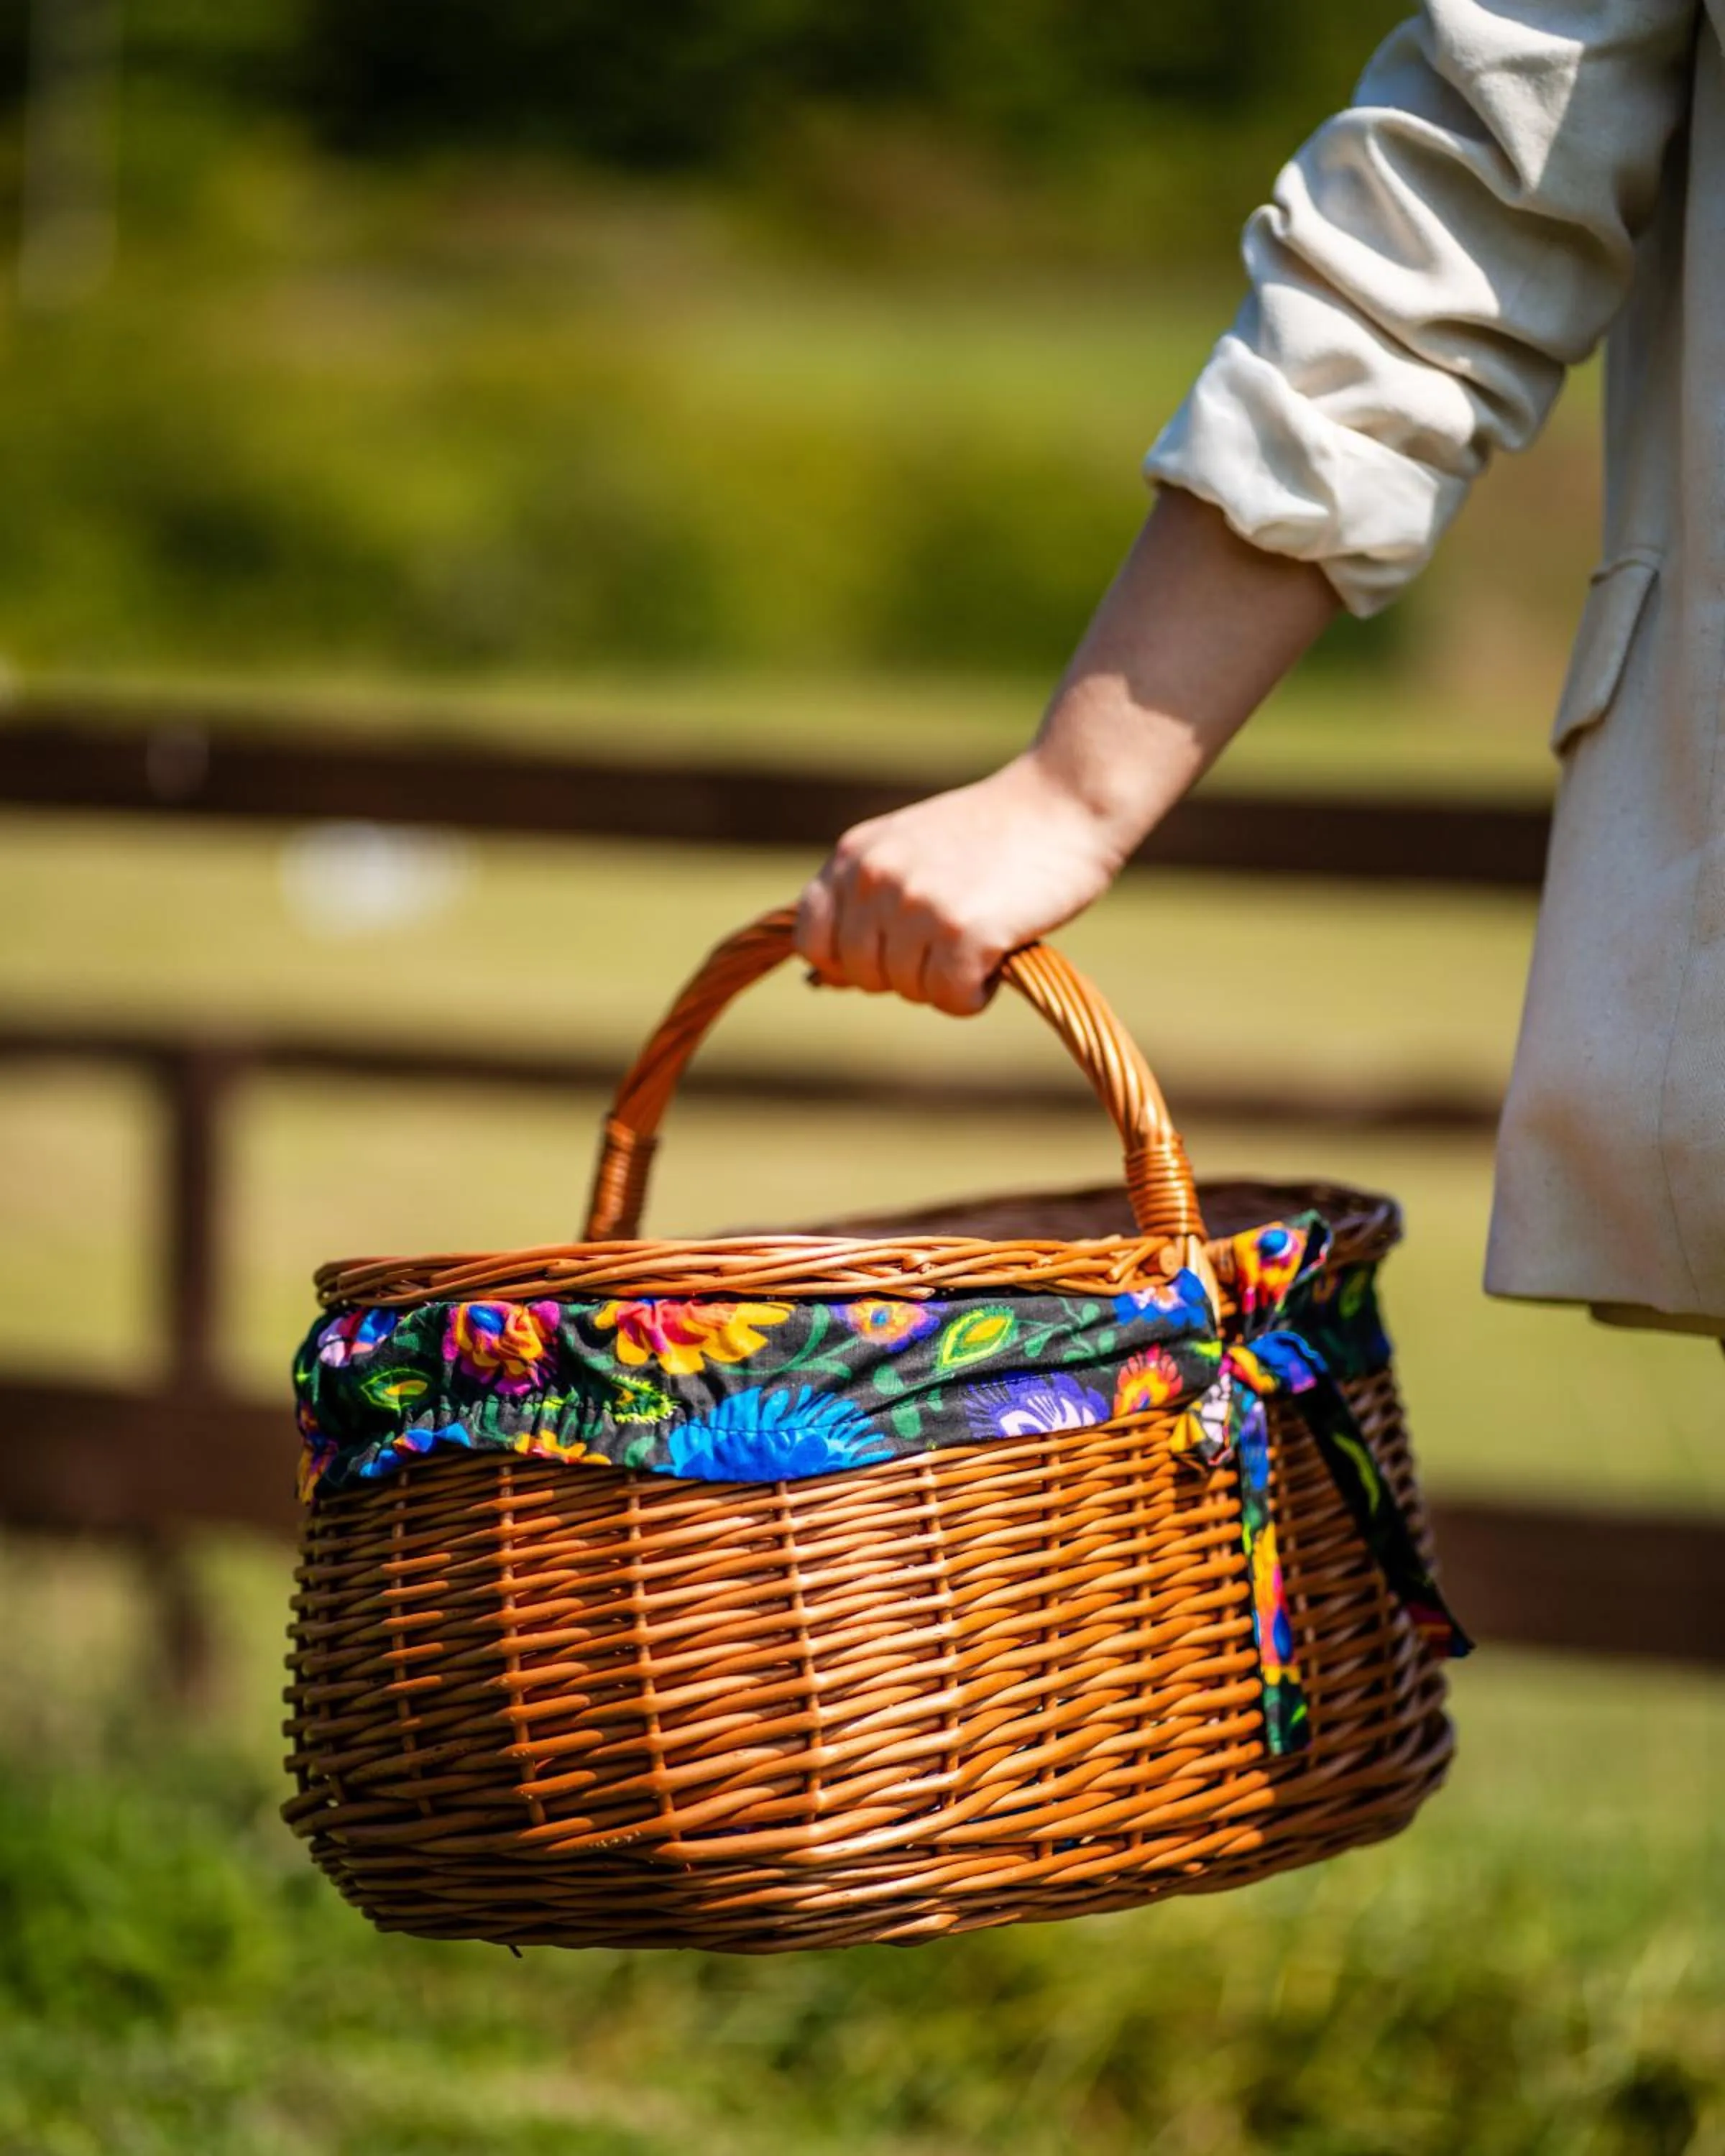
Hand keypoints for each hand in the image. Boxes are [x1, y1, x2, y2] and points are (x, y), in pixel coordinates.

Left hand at [796, 491, 1337, 1018]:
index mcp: (853, 854)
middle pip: (863, 977)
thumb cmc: (994, 834)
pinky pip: (952, 1000)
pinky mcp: (963, 931)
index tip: (896, 950)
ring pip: (909, 992)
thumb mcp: (908, 849)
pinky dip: (979, 992)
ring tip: (985, 931)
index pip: (812, 940)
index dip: (850, 961)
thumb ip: (866, 901)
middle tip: (956, 935)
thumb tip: (820, 981)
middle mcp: (875, 877)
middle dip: (908, 972)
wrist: (1066, 799)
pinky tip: (1001, 950)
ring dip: (949, 980)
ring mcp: (917, 904)